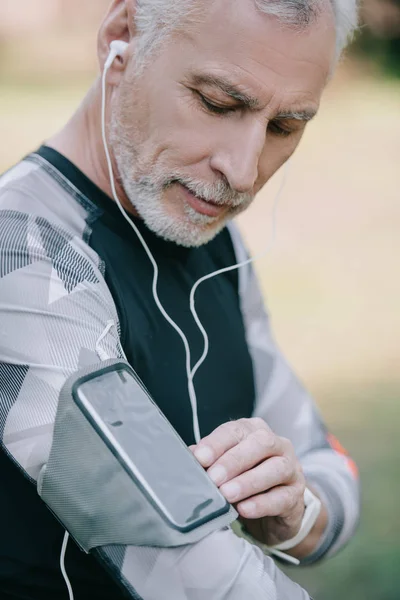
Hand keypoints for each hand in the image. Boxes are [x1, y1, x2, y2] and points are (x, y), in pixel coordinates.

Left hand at [191, 418, 305, 546]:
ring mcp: (291, 468)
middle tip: (213, 478)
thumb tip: (188, 457)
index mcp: (254, 431)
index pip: (236, 430)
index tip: (200, 458)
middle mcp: (277, 444)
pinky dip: (262, 503)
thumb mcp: (225, 468)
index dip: (217, 443)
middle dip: (233, 460)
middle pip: (260, 444)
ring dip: (248, 481)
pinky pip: (282, 497)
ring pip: (275, 469)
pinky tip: (245, 510)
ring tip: (227, 495)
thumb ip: (209, 461)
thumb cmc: (244, 480)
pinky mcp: (297, 495)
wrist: (274, 510)